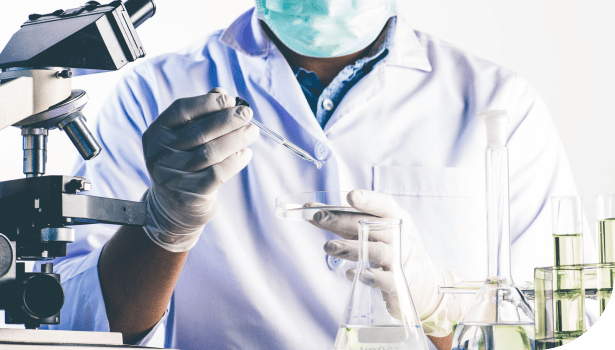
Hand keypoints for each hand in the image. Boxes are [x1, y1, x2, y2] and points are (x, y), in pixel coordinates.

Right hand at [141, 88, 258, 251]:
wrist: (174, 207)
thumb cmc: (184, 163)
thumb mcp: (183, 138)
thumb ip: (200, 114)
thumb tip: (222, 94)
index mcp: (156, 133)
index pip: (182, 111)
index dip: (208, 103)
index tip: (230, 100)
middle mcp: (160, 154)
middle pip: (199, 132)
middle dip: (228, 120)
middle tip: (248, 114)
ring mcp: (172, 176)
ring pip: (211, 152)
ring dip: (237, 139)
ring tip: (253, 132)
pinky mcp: (189, 194)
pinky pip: (218, 174)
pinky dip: (235, 161)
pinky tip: (246, 154)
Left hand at [310, 189, 465, 335]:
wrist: (422, 281)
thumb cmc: (389, 248)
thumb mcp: (373, 230)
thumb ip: (344, 221)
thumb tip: (310, 210)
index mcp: (396, 218)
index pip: (384, 205)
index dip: (368, 201)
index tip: (351, 196)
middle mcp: (400, 236)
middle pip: (370, 226)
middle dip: (342, 221)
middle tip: (318, 218)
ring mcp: (400, 260)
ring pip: (376, 251)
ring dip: (350, 248)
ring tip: (328, 247)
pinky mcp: (398, 283)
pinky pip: (384, 279)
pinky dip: (369, 276)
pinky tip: (352, 273)